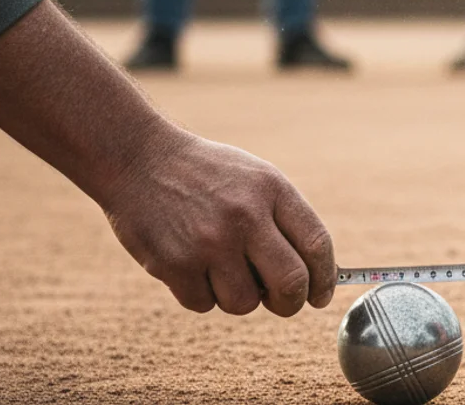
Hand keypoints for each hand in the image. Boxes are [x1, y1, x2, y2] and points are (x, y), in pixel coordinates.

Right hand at [100, 132, 336, 314]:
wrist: (139, 159)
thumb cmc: (207, 174)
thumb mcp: (257, 178)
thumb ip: (287, 220)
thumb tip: (314, 275)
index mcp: (272, 190)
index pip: (317, 244)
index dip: (325, 278)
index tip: (320, 295)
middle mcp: (245, 216)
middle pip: (290, 283)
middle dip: (291, 302)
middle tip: (283, 302)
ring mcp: (209, 242)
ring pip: (245, 303)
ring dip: (241, 297)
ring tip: (225, 270)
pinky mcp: (173, 263)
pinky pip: (204, 304)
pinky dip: (203, 295)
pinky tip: (193, 266)